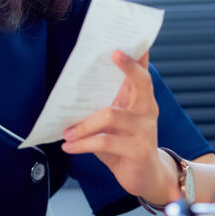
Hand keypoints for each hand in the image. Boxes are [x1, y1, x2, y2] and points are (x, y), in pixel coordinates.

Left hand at [60, 50, 179, 204]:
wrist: (147, 177)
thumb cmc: (125, 145)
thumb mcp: (113, 124)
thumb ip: (102, 106)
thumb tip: (72, 91)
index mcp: (140, 100)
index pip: (141, 72)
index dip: (137, 55)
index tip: (126, 37)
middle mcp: (146, 110)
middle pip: (142, 82)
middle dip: (129, 67)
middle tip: (114, 54)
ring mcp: (145, 129)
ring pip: (110, 115)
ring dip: (83, 125)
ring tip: (67, 132)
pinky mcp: (138, 149)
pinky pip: (105, 142)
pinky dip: (83, 144)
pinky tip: (69, 147)